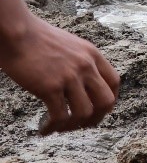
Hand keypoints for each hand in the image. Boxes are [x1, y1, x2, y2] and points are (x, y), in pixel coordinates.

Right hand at [0, 13, 118, 134]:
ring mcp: (69, 77)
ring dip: (73, 126)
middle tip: (81, 125)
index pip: (114, 82)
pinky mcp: (50, 87)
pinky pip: (60, 116)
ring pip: (85, 113)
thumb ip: (81, 61)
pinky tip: (44, 129)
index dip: (109, 100)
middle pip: (106, 101)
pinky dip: (53, 127)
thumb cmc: (36, 38)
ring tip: (59, 128)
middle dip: (96, 118)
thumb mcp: (70, 44)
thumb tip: (83, 82)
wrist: (16, 32)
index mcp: (92, 54)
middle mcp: (86, 66)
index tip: (98, 109)